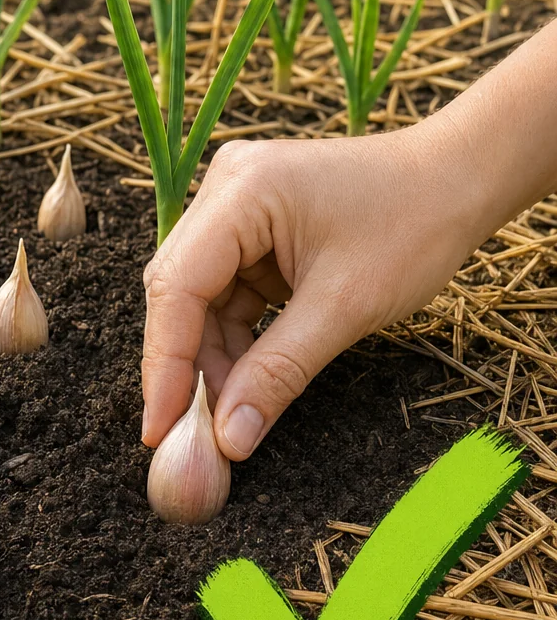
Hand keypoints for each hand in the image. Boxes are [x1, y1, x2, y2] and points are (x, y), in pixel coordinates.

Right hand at [140, 125, 491, 460]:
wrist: (460, 180)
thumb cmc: (416, 225)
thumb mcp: (345, 309)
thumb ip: (278, 373)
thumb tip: (229, 438)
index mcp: (241, 192)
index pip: (177, 286)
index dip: (163, 363)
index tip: (160, 430)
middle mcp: (224, 190)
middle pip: (177, 291)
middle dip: (186, 363)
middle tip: (190, 431)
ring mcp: (234, 206)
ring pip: (197, 298)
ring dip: (212, 356)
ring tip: (234, 409)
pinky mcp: (249, 227)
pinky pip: (224, 291)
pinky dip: (234, 337)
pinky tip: (248, 376)